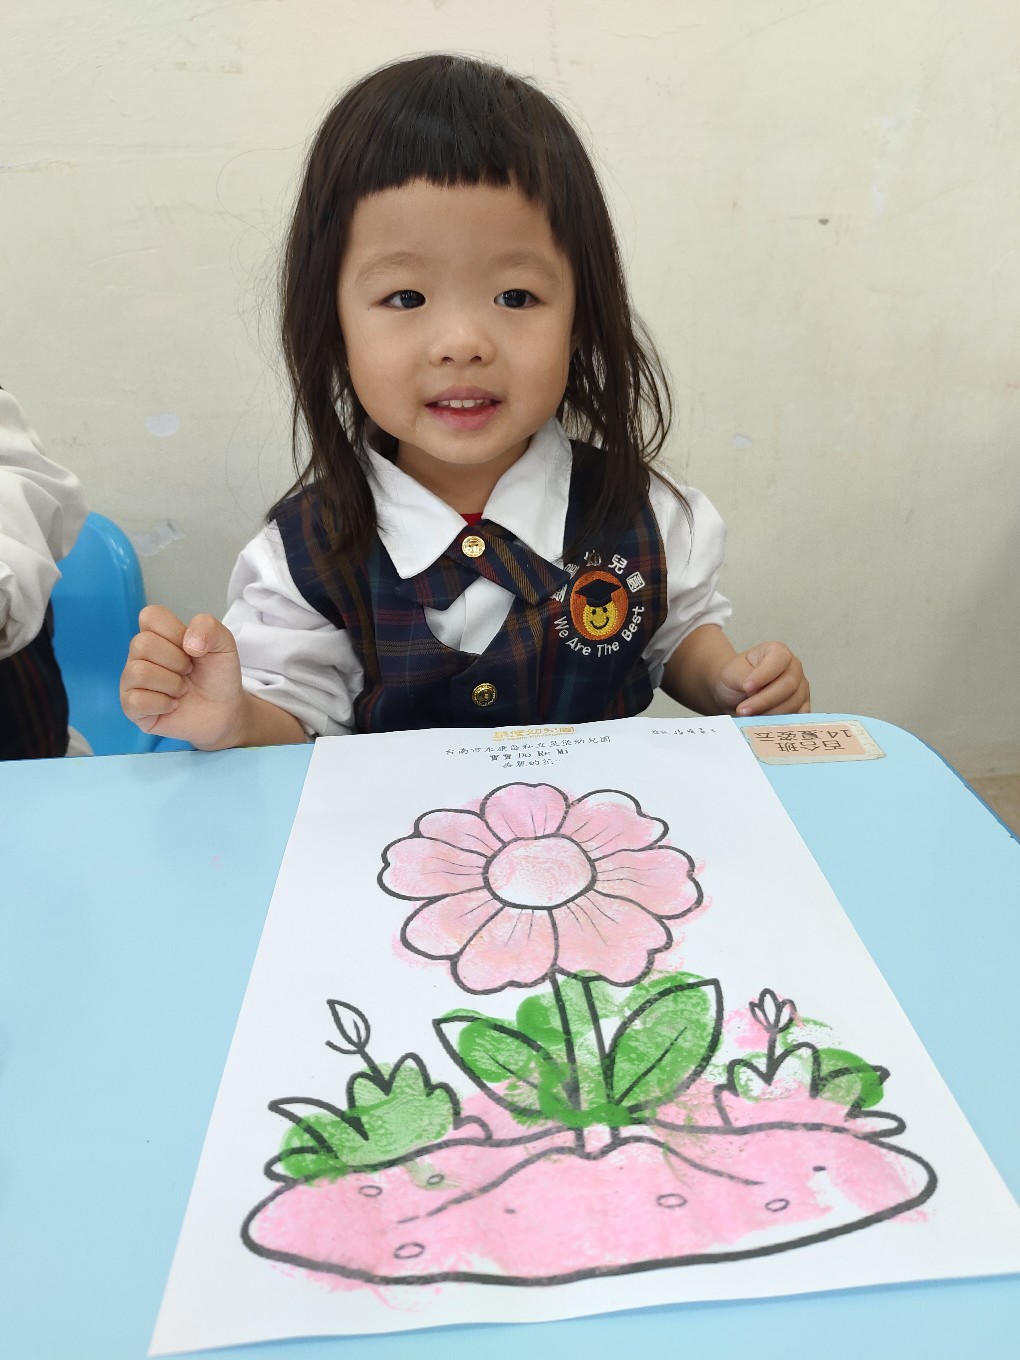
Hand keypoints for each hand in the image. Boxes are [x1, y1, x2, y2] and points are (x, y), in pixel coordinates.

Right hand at [120, 605, 245, 748]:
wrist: (224, 709)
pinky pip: (137, 700)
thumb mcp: (223, 643)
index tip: (192, 648)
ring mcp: (132, 681)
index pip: (149, 616)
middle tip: (188, 671)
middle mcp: (139, 655)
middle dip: (177, 661)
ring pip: (139, 672)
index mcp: (157, 634)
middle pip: (142, 644)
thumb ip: (208, 627)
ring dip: (172, 683)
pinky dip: (163, 704)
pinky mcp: (132, 707)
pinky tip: (173, 705)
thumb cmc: (217, 675)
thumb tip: (188, 643)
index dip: (175, 632)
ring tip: (182, 689)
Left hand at [712, 640, 809, 716]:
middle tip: (743, 710)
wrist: (735, 694)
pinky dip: (780, 724)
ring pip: (793, 704)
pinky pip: (797, 718)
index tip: (746, 686)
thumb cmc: (735, 678)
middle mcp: (794, 668)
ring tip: (749, 718)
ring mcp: (801, 689)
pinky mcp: (802, 707)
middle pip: (789, 685)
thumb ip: (745, 678)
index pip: (780, 659)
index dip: (764, 674)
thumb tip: (756, 692)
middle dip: (764, 700)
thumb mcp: (733, 673)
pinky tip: (763, 726)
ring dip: (770, 714)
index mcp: (778, 652)